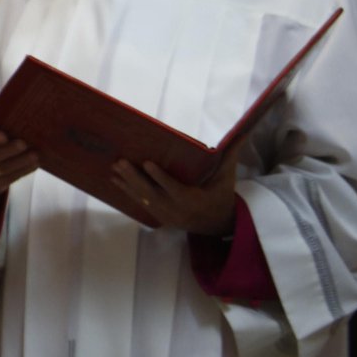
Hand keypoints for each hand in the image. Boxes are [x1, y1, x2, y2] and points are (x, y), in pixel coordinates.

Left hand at [111, 146, 239, 235]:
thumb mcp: (227, 177)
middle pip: (152, 194)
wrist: (216, 223)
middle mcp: (177, 210)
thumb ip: (230, 156)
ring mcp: (166, 215)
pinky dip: (127, 192)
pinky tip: (114, 180)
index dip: (160, 178)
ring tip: (114, 168)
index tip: (147, 163)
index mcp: (194, 201)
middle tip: (120, 162)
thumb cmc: (220, 194)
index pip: (174, 189)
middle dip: (134, 178)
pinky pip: (141, 204)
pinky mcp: (159, 216)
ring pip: (143, 200)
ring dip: (127, 184)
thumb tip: (242, 133)